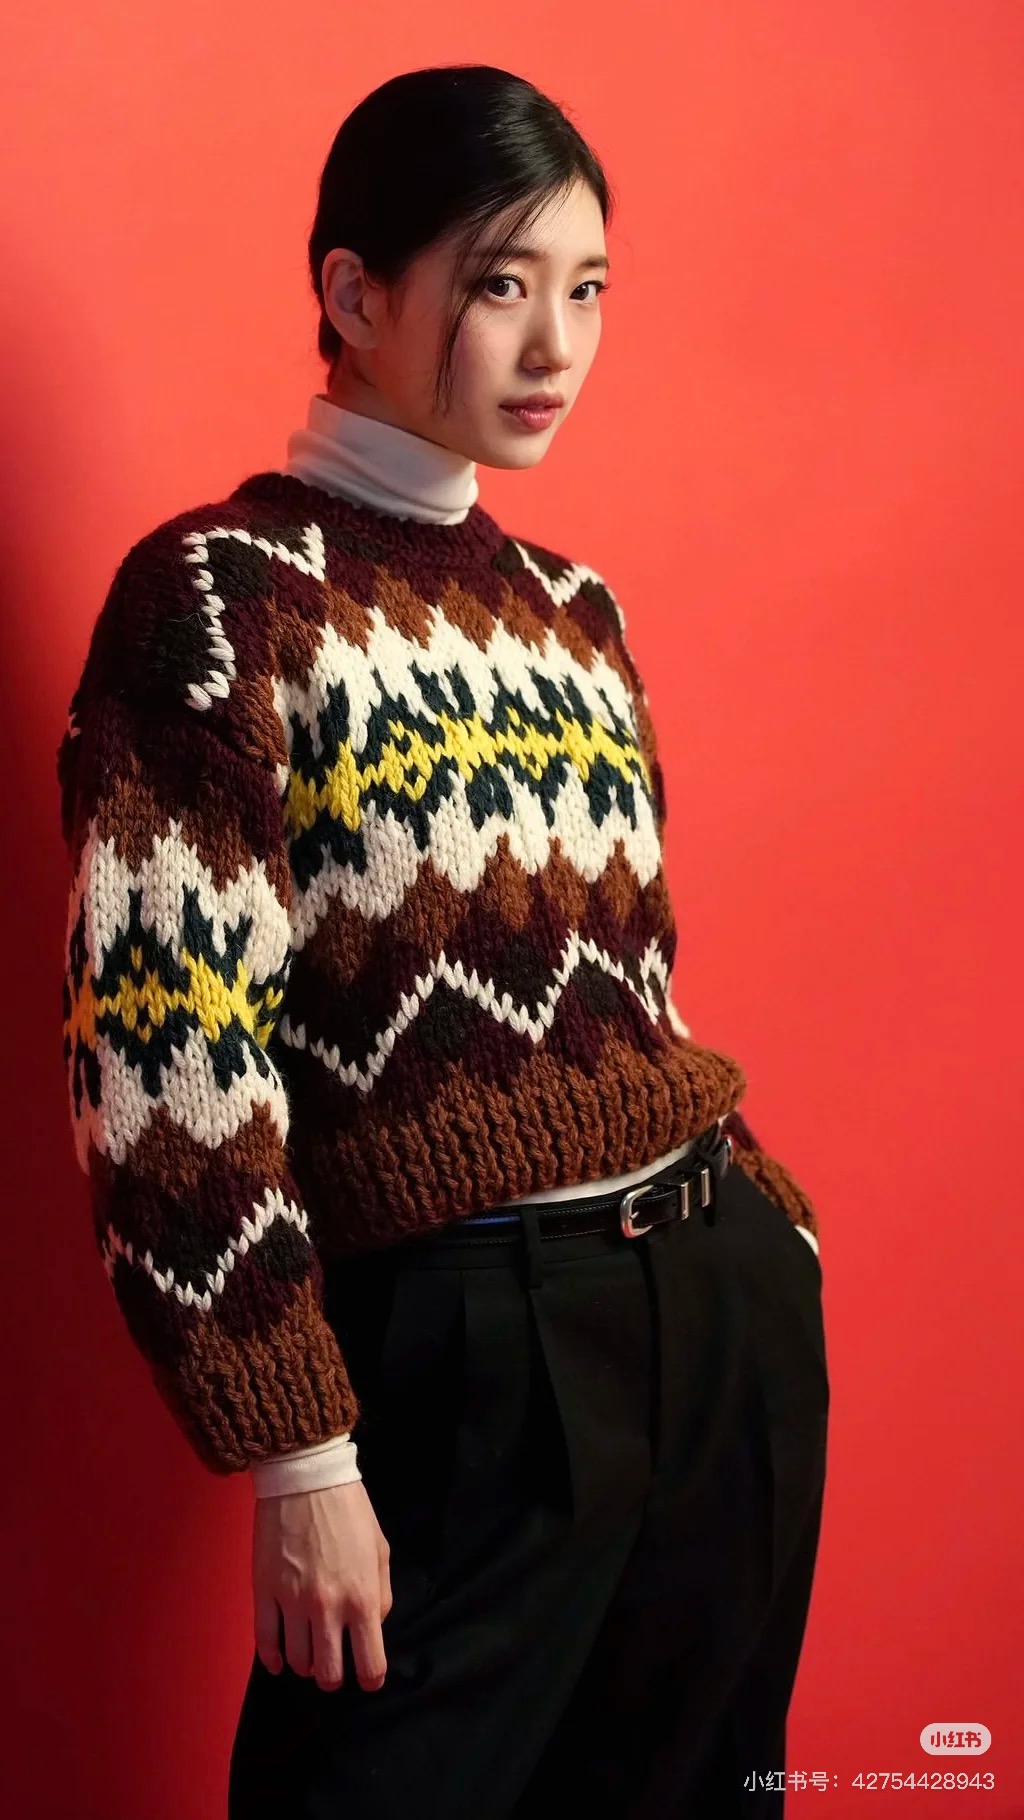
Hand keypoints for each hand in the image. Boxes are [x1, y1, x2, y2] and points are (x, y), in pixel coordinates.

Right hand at [252, 1479, 392, 1692]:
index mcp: (362, 1599)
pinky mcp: (264, 1592)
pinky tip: (279, 1660)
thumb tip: (373, 1627)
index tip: (367, 1677)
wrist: (306, 1478)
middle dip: (333, 1677)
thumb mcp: (380, 1550)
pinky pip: (265, 1643)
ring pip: (297, 1662)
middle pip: (328, 1674)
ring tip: (309, 1653)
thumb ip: (381, 1595)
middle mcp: (328, 1608)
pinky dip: (272, 1659)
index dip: (370, 1678)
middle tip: (334, 1666)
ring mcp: (293, 1602)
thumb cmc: (349, 1511)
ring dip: (305, 1664)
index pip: (370, 1664)